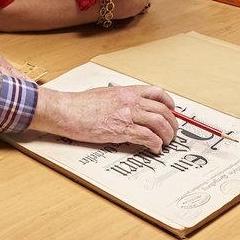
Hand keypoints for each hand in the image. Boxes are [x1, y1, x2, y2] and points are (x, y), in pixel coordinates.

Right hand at [29, 84, 177, 152]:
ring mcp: (127, 115)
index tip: (171, 111)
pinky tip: (154, 148)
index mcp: (126, 91)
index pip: (157, 93)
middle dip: (171, 123)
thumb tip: (129, 106)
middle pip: (162, 110)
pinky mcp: (122, 130)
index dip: (169, 103)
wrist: (67, 111)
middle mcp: (130, 101)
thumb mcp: (104, 94)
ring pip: (159, 124)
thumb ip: (120, 98)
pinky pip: (148, 137)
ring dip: (167, 135)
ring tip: (166, 142)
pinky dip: (155, 144)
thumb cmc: (80, 104)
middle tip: (171, 132)